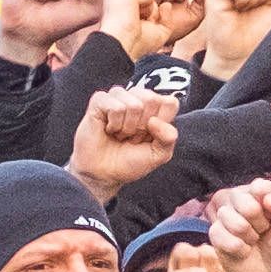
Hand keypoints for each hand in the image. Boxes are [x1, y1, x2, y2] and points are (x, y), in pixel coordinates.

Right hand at [67, 78, 183, 194]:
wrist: (103, 174)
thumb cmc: (129, 162)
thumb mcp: (159, 154)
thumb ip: (169, 137)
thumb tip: (154, 120)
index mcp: (155, 108)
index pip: (171, 103)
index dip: (162, 122)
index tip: (150, 136)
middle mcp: (137, 99)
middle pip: (152, 100)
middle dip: (143, 126)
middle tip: (132, 136)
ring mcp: (118, 97)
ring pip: (134, 104)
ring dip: (127, 127)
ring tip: (120, 134)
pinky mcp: (100, 100)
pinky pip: (115, 106)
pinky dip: (114, 124)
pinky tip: (109, 129)